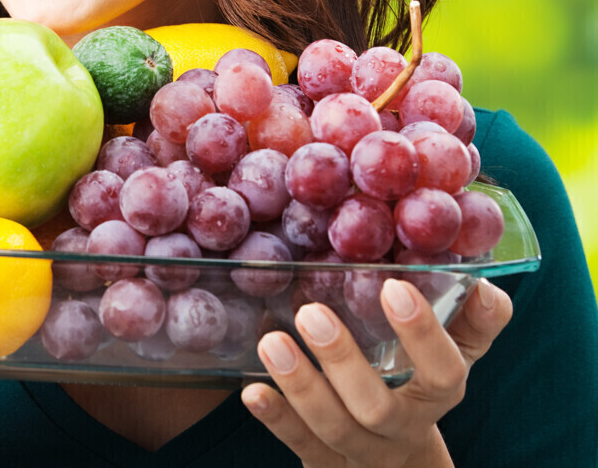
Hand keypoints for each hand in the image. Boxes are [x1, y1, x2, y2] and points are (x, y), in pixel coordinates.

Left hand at [241, 277, 512, 467]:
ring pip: (335, 429)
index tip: (393, 287)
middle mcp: (402, 428)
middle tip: (312, 313)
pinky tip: (253, 392)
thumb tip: (487, 288)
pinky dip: (276, 418)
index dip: (423, 336)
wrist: (401, 463)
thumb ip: (474, 320)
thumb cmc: (420, 386)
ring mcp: (361, 451)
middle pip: (378, 409)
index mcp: (437, 396)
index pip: (444, 374)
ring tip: (272, 342)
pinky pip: (300, 444)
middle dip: (343, 362)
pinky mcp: (324, 461)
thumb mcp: (455, 354)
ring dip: (301, 387)